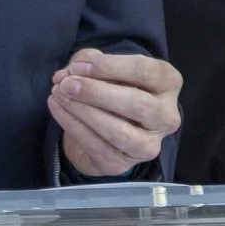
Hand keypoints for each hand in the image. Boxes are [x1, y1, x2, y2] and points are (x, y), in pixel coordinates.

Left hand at [48, 48, 180, 176]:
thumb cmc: (109, 89)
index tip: (79, 66)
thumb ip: (91, 62)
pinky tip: (57, 108)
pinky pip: (97, 146)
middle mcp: (166, 117)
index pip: (148, 72)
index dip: (110, 67)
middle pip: (138, 104)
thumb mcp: (103, 68)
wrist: (102, 129)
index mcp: (168, 84)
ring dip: (83, 111)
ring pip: (119, 131)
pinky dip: (72, 125)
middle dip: (97, 93)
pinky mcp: (123, 164)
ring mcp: (148, 145)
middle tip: (67, 84)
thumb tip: (75, 69)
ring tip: (58, 94)